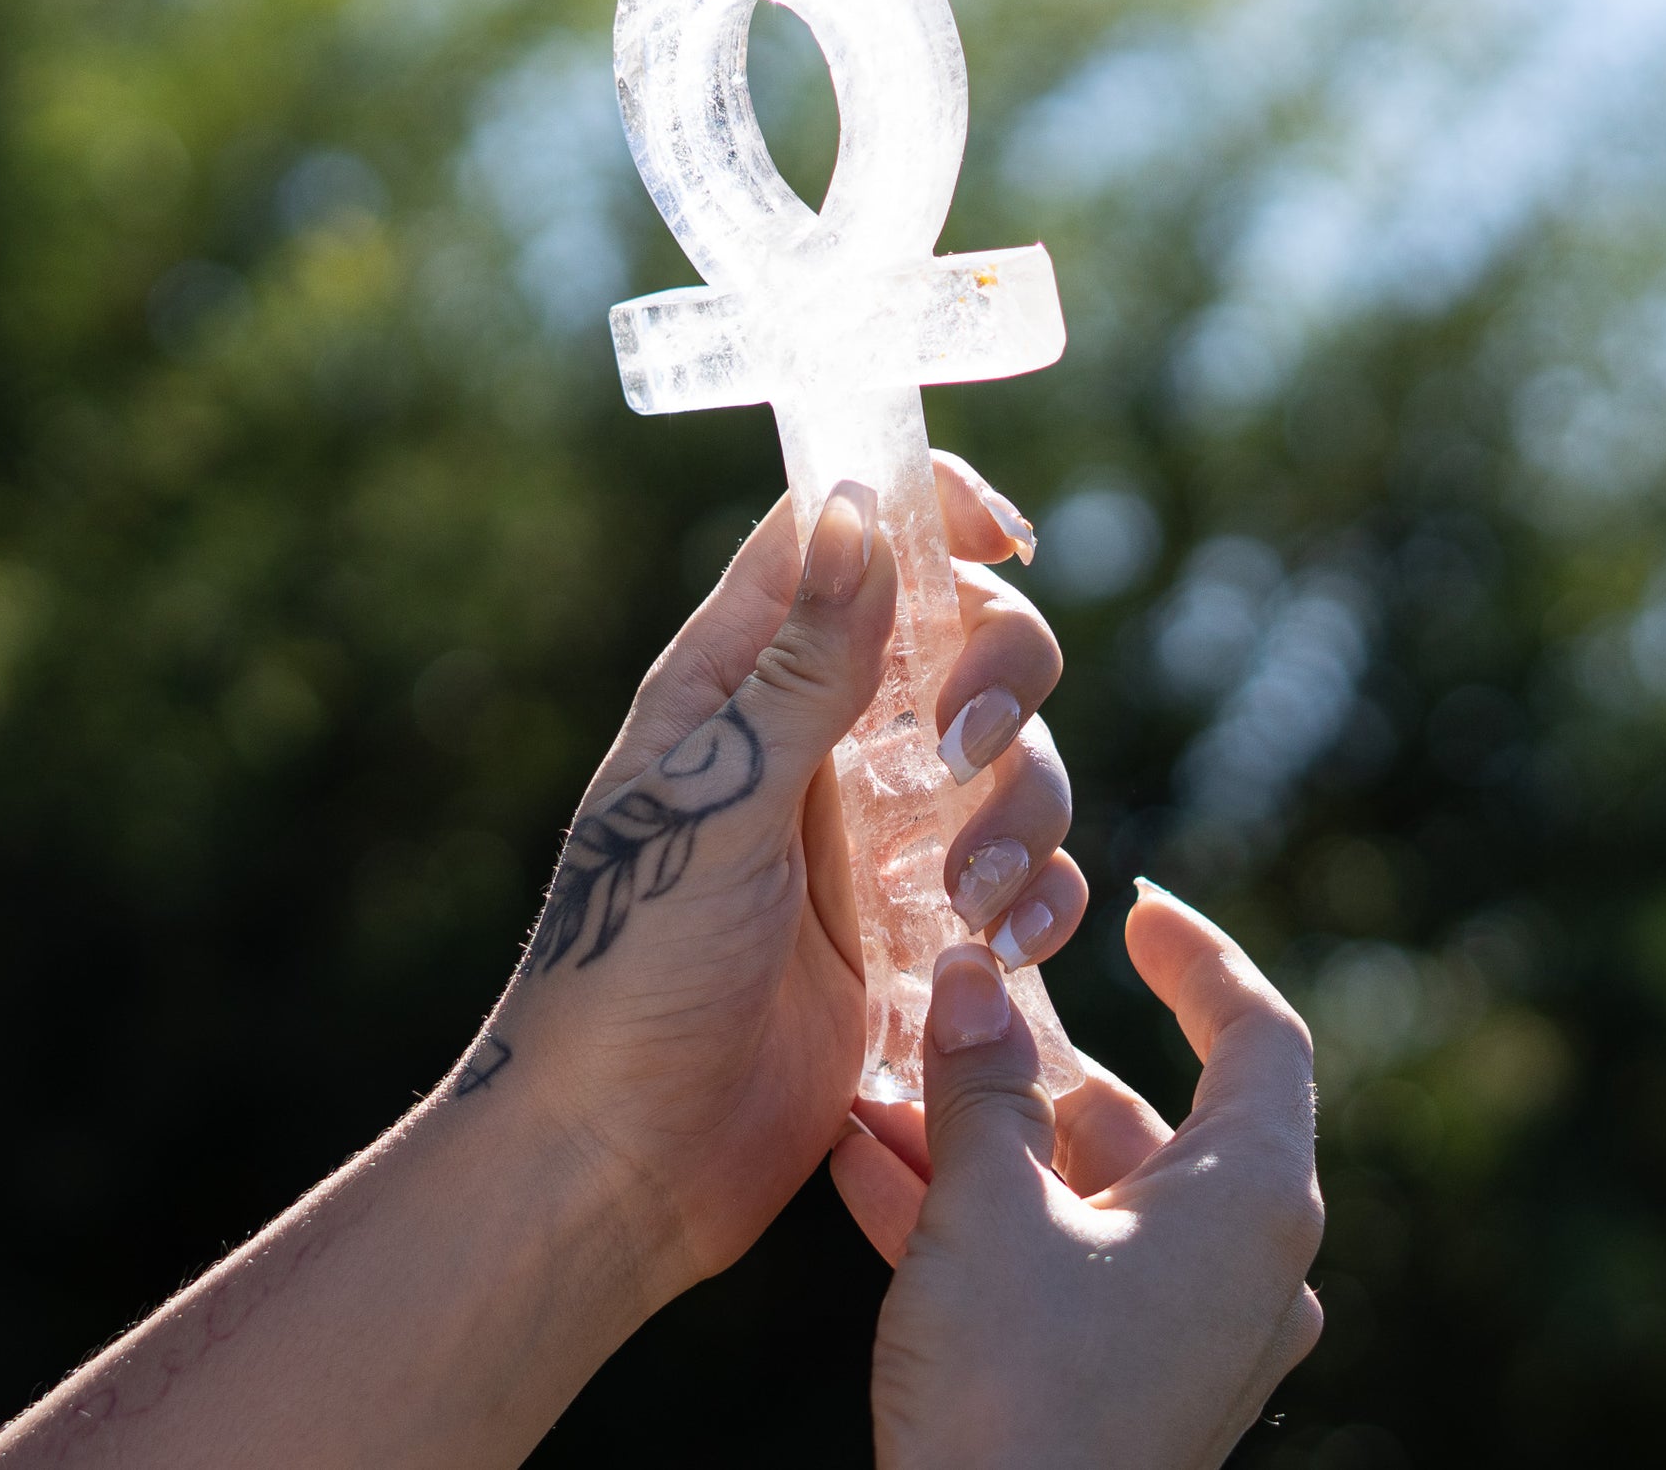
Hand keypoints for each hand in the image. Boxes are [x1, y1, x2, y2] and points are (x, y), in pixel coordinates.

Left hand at [467, 454, 1085, 1300]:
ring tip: (971, 897)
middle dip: (1002, 674)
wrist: (627, 1159)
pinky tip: (997, 947)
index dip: (929, 506)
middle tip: (968, 747)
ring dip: (1024, 806)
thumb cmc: (631, 969)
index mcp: (743, 677)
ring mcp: (878, 829)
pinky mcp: (922, 919)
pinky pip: (1026, 868)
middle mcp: (820, 734)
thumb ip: (799, 664)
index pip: (844, 534)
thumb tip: (854, 506)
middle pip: (964, 633)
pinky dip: (1037, 894)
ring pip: (1013, 753)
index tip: (1004, 537)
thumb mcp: (716, 801)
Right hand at [831, 881, 1323, 1469]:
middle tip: (939, 1009)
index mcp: (1250, 1203)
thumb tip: (973, 975)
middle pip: (1141, 1114)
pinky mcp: (1127, 1382)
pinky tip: (865, 1172)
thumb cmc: (1017, 1398)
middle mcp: (1241, 1262)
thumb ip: (982, 1082)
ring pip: (1082, 1191)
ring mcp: (1186, 1331)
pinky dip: (978, 1213)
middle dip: (1022, 1065)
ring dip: (977, 1139)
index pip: (1259, 1035)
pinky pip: (1057, 1260)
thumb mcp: (987, 1210)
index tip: (1134, 904)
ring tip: (871, 1094)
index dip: (1196, 957)